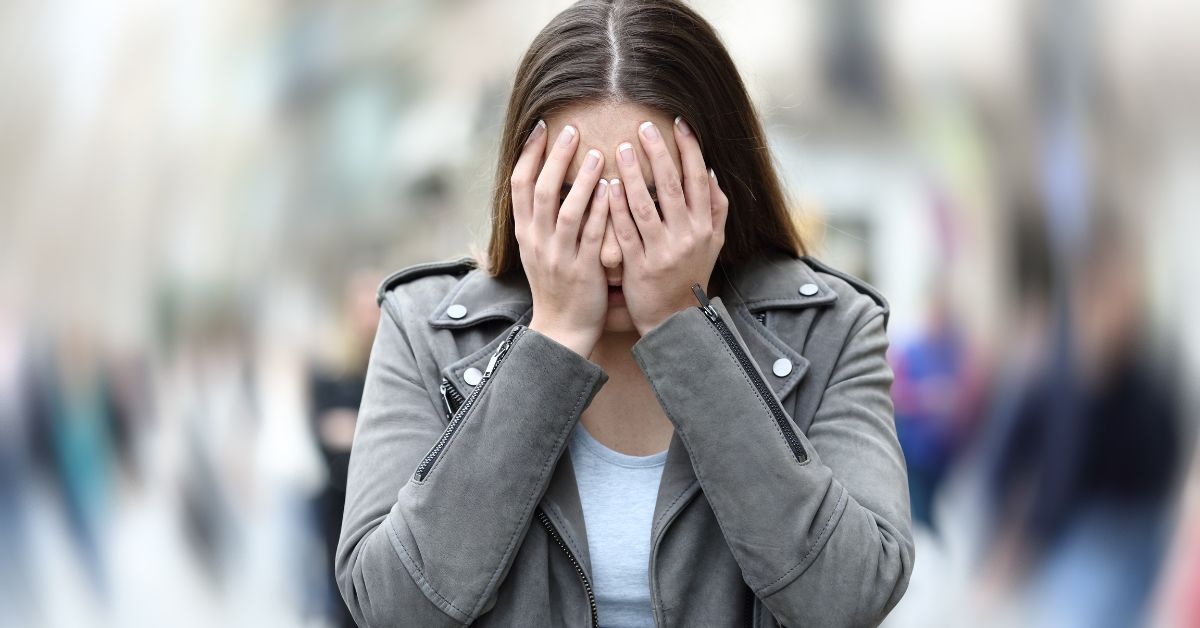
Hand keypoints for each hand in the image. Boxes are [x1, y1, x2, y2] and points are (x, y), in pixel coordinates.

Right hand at [512, 119, 610, 357]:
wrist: (562, 329)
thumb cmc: (556, 285)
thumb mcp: (538, 250)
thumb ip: (541, 218)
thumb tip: (548, 180)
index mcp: (525, 233)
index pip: (518, 185)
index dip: (528, 154)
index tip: (541, 127)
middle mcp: (537, 241)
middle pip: (540, 190)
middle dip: (555, 157)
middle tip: (571, 129)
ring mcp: (559, 255)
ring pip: (566, 210)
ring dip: (580, 179)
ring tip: (596, 153)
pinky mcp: (583, 269)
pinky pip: (591, 235)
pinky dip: (600, 210)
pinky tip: (610, 189)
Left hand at [608, 116, 727, 334]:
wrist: (675, 320)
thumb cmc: (691, 275)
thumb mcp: (713, 243)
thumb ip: (716, 208)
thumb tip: (711, 171)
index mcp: (705, 227)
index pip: (698, 179)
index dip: (690, 150)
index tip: (679, 123)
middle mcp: (687, 236)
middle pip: (672, 187)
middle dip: (659, 153)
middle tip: (644, 126)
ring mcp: (662, 252)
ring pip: (646, 206)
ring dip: (634, 174)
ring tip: (622, 148)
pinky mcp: (639, 266)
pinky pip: (626, 231)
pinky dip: (617, 207)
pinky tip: (608, 185)